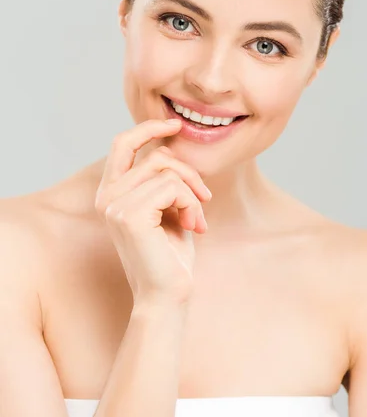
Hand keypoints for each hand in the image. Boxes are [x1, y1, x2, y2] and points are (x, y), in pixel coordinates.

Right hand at [94, 119, 211, 305]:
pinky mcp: (129, 215)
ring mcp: (114, 206)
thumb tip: (167, 146)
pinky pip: (171, 187)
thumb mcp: (168, 208)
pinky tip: (195, 226)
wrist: (168, 295)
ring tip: (198, 218)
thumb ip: (163, 179)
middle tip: (205, 198)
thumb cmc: (171, 254)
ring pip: (167, 171)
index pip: (122, 144)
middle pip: (155, 156)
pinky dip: (191, 203)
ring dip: (192, 193)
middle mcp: (107, 197)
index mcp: (112, 193)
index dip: (147, 128)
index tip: (175, 124)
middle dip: (188, 172)